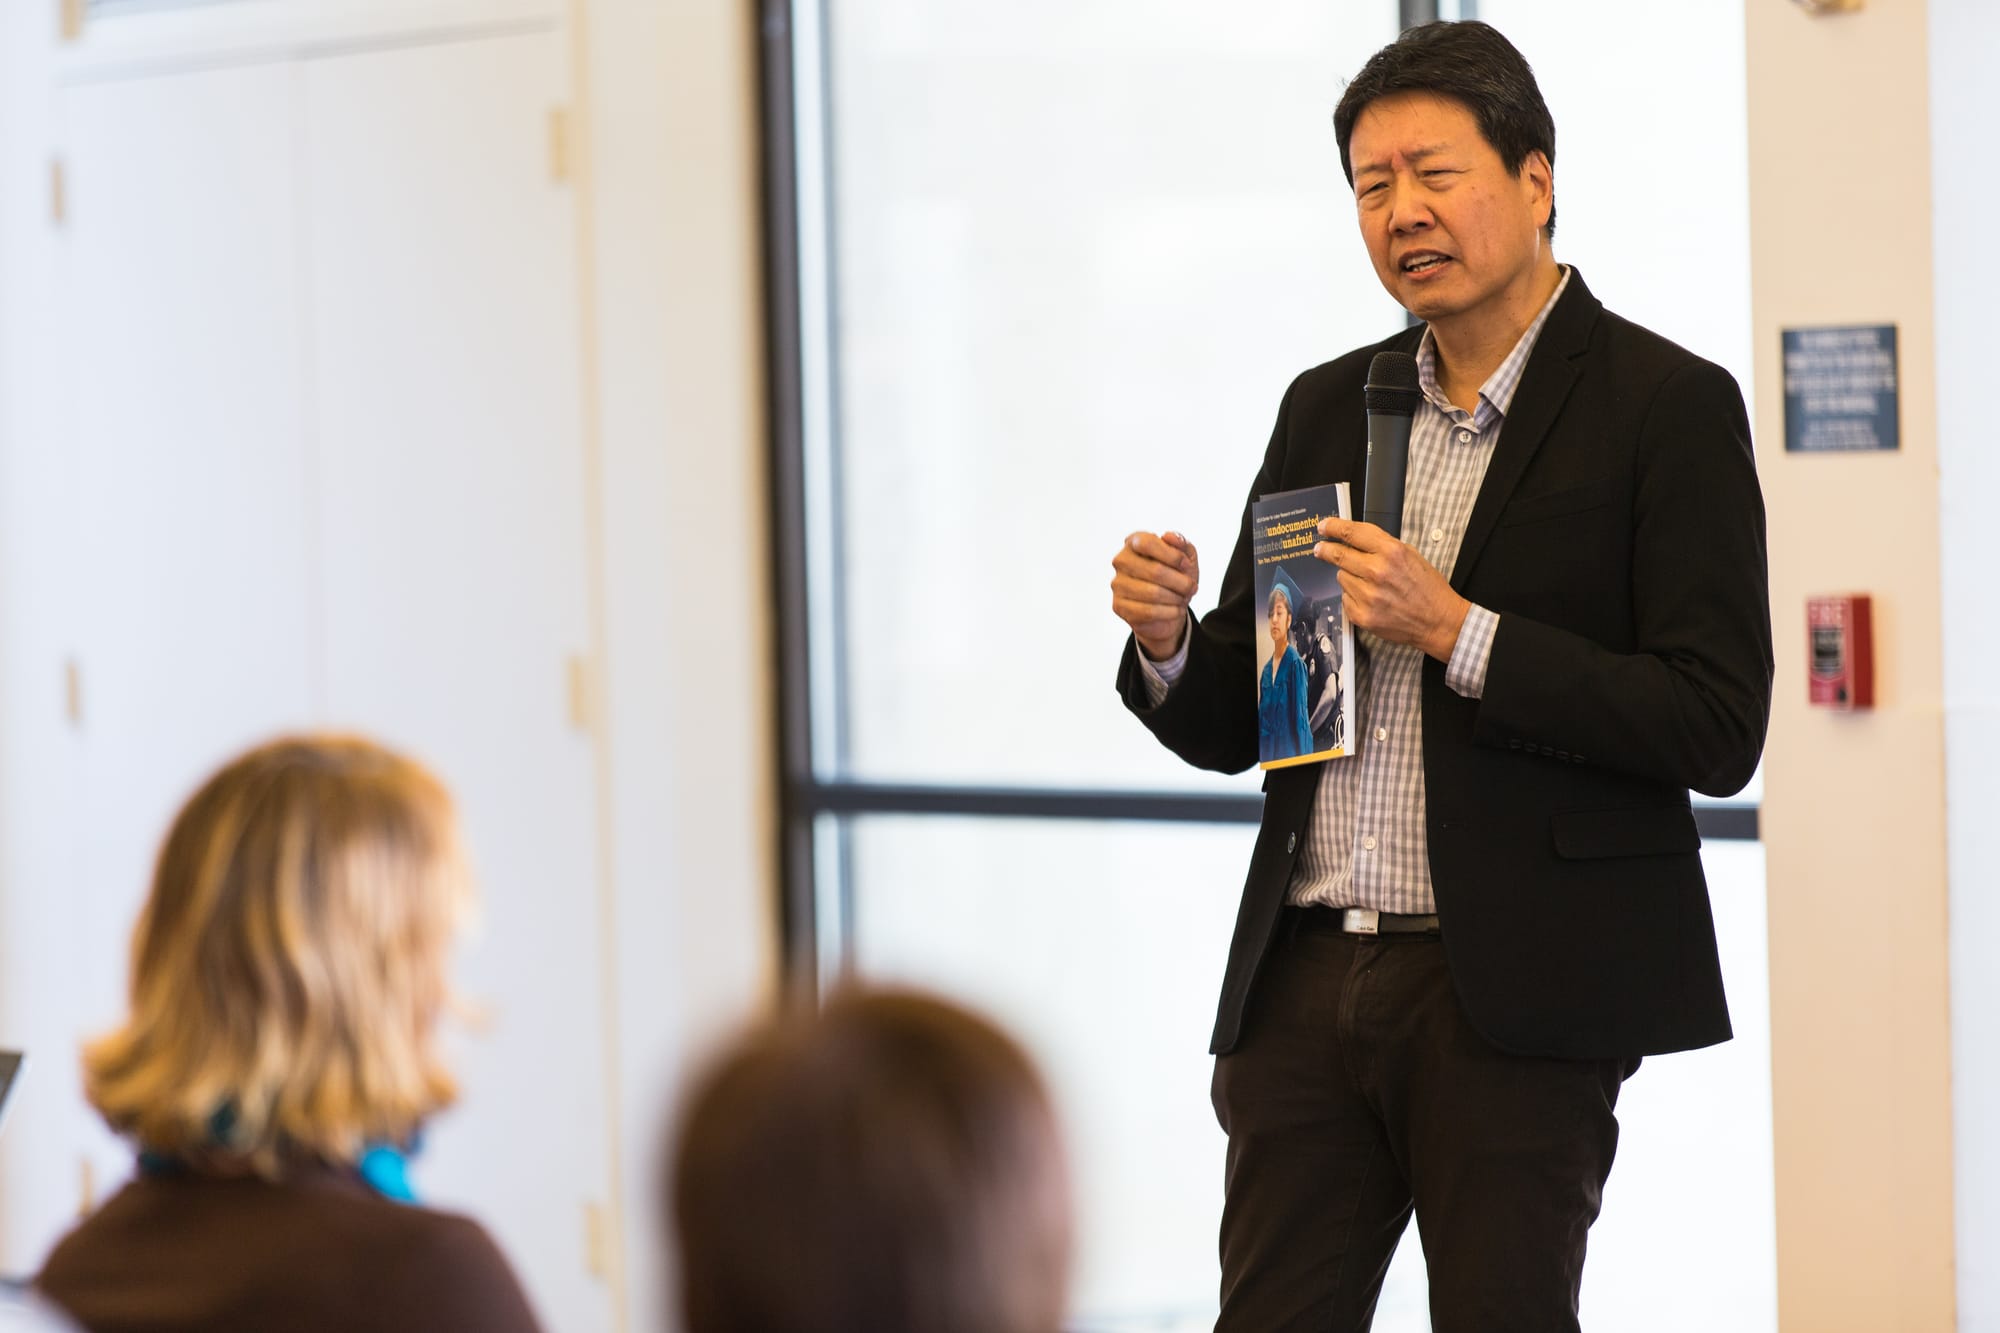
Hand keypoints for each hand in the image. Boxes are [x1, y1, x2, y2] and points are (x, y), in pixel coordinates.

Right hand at [1111, 530, 1198, 660]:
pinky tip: (1176, 610)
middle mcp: (1121, 560)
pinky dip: (1169, 612)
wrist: (1168, 608)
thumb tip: (1169, 536)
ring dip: (1176, 598)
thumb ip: (1181, 543)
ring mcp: (1117, 583)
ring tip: (1183, 599)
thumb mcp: (1186, 557)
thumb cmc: (1176, 576)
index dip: (1173, 556)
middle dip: (1180, 582)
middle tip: (1192, 588)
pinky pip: (1147, 611)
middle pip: (1154, 571)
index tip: (1187, 565)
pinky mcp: (1118, 606)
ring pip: (1152, 593)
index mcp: (1134, 541)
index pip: (1149, 544)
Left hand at [1314, 517, 1469, 661]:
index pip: (1352, 533)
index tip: (1323, 527)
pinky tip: (1370, 598)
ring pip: (1341, 577)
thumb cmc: (1428, 588)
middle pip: (1338, 554)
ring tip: (1369, 583)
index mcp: (1391, 552)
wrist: (1438, 621)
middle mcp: (1377, 572)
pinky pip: (1345, 598)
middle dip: (1326, 550)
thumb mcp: (1410, 555)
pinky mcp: (1362, 615)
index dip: (1333, 527)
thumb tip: (1354, 539)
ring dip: (1349, 576)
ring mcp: (1368, 595)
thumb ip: (1382, 545)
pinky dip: (1353, 596)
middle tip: (1320, 549)